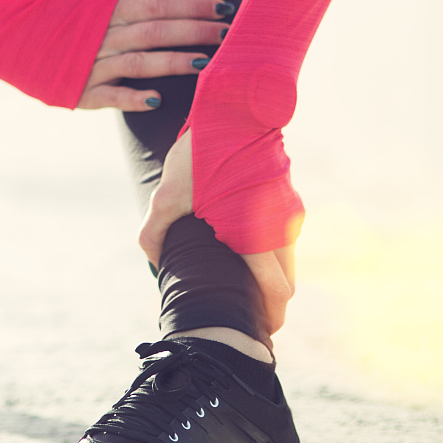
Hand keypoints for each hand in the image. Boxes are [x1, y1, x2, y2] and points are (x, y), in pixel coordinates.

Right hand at [51, 0, 231, 112]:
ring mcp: (87, 65)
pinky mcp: (75, 91)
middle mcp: (98, 36)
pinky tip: (157, 100)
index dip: (190, 5)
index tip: (221, 5)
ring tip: (206, 63)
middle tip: (229, 34)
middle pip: (155, 33)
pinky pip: (108, 97)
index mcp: (100, 6)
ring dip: (174, 63)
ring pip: (140, 63)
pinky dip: (132, 98)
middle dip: (194, 32)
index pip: (155, 4)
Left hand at [137, 131, 297, 333]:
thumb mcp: (168, 193)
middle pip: (285, 283)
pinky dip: (271, 252)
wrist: (236, 108)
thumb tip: (154, 263)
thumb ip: (156, 233)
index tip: (257, 334)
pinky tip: (244, 248)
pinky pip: (283, 236)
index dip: (269, 318)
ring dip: (271, 277)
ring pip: (286, 259)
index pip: (276, 293)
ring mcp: (288, 211)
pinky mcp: (287, 196)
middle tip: (247, 319)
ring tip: (242, 287)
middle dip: (270, 305)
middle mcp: (280, 227)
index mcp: (256, 235)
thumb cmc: (201, 152)